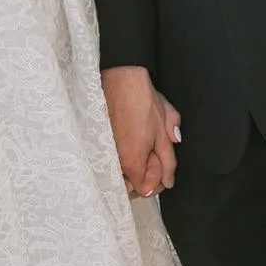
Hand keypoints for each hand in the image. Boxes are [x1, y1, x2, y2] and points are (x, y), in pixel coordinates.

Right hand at [101, 65, 181, 197]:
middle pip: (128, 186)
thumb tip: (168, 180)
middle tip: (153, 157)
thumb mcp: (164, 130)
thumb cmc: (143, 100)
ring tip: (141, 147)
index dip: (158, 179)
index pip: (145, 189)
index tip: (163, 165)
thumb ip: (169, 160)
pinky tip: (129, 140)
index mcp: (132, 161)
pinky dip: (120, 157)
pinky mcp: (97, 140)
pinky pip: (110, 159)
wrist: (121, 77)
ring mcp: (104, 150)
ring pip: (118, 174)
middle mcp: (114, 160)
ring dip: (130, 168)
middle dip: (143, 177)